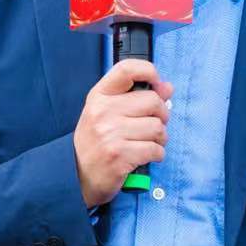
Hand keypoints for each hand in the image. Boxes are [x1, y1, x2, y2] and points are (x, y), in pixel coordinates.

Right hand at [73, 57, 170, 207]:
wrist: (77, 175)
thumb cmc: (96, 142)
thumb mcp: (107, 113)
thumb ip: (135, 97)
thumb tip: (167, 87)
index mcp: (99, 96)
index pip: (127, 69)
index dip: (149, 71)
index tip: (157, 84)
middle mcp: (103, 112)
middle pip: (153, 101)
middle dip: (162, 115)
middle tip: (154, 124)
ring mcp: (110, 134)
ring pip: (157, 127)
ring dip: (160, 138)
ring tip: (149, 142)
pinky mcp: (119, 156)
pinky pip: (155, 149)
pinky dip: (157, 154)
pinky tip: (146, 155)